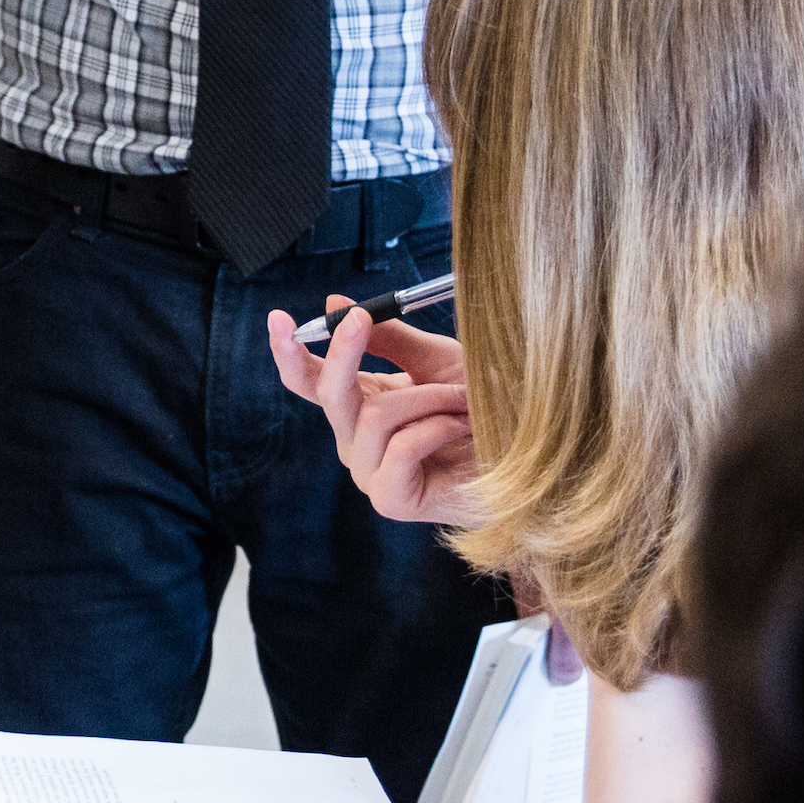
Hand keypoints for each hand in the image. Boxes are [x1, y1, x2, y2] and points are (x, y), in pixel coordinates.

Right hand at [262, 297, 480, 528]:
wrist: (525, 450)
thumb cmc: (483, 408)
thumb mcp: (435, 359)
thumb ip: (388, 336)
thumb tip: (337, 303)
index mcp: (360, 404)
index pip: (309, 380)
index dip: (289, 350)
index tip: (278, 318)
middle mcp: (356, 439)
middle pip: (329, 393)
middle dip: (344, 351)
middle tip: (362, 319)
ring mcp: (370, 472)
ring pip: (374, 416)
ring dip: (428, 397)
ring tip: (462, 400)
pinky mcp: (390, 499)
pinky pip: (400, 448)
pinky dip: (436, 427)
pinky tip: (459, 428)